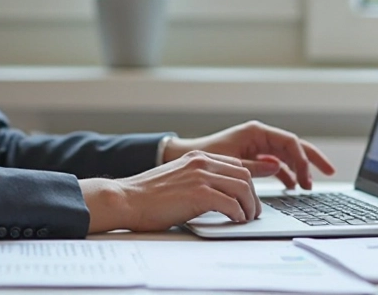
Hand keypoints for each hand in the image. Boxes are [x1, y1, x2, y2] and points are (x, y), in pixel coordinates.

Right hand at [80, 150, 263, 232]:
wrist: (125, 199)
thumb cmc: (146, 195)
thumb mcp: (176, 178)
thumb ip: (196, 179)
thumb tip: (216, 195)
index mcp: (196, 157)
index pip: (235, 164)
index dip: (246, 183)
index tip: (248, 197)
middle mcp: (201, 162)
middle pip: (244, 174)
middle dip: (252, 195)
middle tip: (252, 211)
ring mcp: (201, 176)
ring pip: (243, 187)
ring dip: (249, 206)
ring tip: (246, 218)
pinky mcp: (199, 194)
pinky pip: (231, 203)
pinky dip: (238, 214)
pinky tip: (235, 220)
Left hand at [162, 121, 335, 189]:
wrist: (184, 158)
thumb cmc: (204, 156)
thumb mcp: (231, 163)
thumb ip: (255, 167)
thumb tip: (279, 169)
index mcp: (256, 132)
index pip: (290, 142)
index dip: (305, 158)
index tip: (312, 176)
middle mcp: (259, 136)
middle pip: (294, 147)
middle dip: (310, 161)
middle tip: (327, 174)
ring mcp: (257, 146)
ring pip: (287, 156)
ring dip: (298, 170)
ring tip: (307, 187)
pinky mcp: (253, 157)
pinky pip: (276, 164)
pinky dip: (285, 174)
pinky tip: (291, 187)